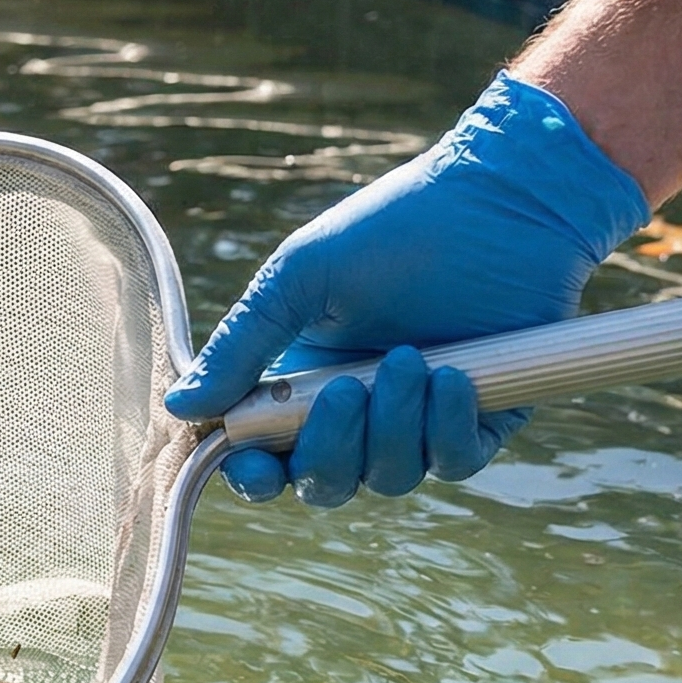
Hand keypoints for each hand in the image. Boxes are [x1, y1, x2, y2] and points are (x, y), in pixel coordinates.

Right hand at [163, 73, 651, 504]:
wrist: (500, 199)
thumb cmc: (393, 228)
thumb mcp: (300, 279)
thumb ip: (241, 347)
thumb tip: (180, 409)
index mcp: (303, 380)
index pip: (269, 458)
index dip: (257, 476)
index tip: (257, 463)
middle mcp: (360, 410)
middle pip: (326, 483)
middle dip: (329, 451)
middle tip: (344, 392)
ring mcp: (420, 418)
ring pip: (391, 477)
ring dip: (394, 429)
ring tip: (412, 359)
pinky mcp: (483, 416)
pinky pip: (456, 461)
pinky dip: (447, 429)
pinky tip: (453, 376)